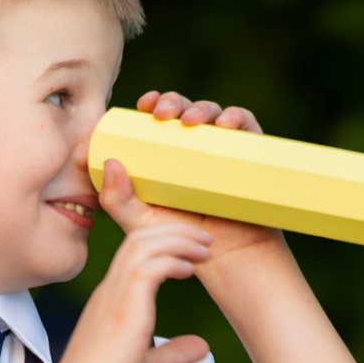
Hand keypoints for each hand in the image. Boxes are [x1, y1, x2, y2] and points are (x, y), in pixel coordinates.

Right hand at [48, 169, 211, 362]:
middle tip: (205, 238)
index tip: (193, 248)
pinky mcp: (122, 311)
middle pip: (139, 238)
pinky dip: (171, 262)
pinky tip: (189, 270)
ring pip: (142, 246)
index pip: (135, 250)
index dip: (166, 240)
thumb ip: (173, 353)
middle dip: (176, 230)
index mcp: (112, 298)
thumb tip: (200, 346)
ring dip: (177, 241)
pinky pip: (147, 269)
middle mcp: (110, 291)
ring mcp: (113, 298)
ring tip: (204, 248)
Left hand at [114, 89, 288, 274]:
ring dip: (201, 108)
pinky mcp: (251, 156)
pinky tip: (226, 124)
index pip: (159, 120)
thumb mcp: (140, 223)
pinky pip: (248, 127)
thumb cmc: (180, 242)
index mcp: (168, 156)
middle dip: (172, 102)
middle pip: (184, 111)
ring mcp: (224, 151)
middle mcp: (196, 148)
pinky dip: (238, 117)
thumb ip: (117, 201)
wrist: (226, 260)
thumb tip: (111, 161)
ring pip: (213, 114)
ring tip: (191, 121)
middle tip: (163, 114)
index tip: (144, 104)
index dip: (152, 103)